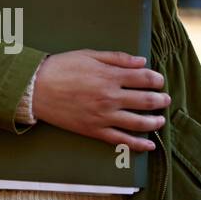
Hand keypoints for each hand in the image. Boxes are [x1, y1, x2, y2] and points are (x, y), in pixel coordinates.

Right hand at [33, 49, 169, 151]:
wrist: (35, 88)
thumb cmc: (60, 68)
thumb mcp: (87, 54)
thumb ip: (117, 58)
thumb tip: (142, 62)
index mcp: (109, 76)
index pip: (144, 78)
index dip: (156, 79)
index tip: (159, 80)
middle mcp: (110, 97)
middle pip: (146, 100)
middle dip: (160, 100)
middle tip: (165, 99)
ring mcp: (104, 116)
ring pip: (139, 122)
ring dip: (155, 121)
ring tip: (160, 119)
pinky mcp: (95, 130)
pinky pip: (121, 140)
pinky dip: (139, 144)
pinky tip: (149, 144)